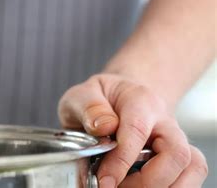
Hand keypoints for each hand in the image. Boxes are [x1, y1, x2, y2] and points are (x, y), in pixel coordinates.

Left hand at [58, 74, 207, 186]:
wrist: (118, 98)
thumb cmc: (99, 100)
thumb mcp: (82, 95)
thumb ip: (89, 107)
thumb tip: (103, 126)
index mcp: (139, 99)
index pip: (137, 130)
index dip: (121, 160)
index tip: (105, 181)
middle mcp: (164, 120)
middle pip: (176, 153)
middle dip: (149, 180)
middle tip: (117, 187)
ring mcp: (176, 139)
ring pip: (192, 167)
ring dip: (164, 186)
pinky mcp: (180, 157)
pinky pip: (191, 176)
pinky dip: (172, 187)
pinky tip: (142, 187)